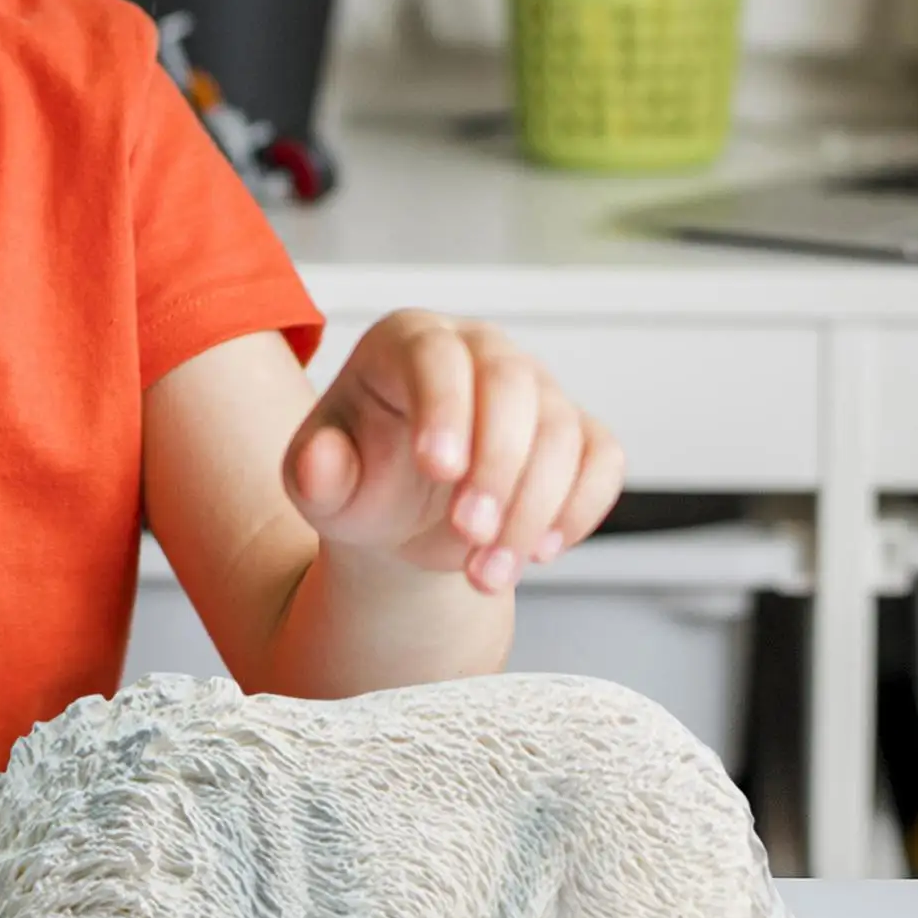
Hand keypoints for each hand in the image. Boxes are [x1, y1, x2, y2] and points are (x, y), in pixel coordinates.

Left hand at [282, 311, 624, 594]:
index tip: (437, 469)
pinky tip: (539, 553)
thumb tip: (320, 462)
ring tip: (485, 574)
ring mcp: (535, 388)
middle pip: (512, 385)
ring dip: (531, 511)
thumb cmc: (360, 484)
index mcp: (407, 343)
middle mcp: (480, 351)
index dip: (444, 407)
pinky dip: (580, 510)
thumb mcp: (322, 488)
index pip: (436, 356)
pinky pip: (602, 460)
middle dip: (496, 466)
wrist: (401, 518)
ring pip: (561, 432)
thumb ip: (315, 474)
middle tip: (467, 536)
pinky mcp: (576, 431)